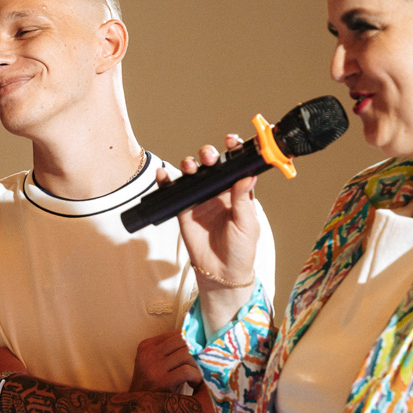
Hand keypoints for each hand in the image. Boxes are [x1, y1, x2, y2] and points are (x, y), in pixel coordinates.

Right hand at [130, 331, 202, 392]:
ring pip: (187, 354)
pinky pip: (187, 371)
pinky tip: (194, 384)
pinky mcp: (160, 380)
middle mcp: (148, 353)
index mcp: (147, 345)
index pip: (177, 333)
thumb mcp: (157, 364)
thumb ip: (171, 351)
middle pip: (183, 341)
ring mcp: (153, 367)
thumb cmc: (156, 385)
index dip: (193, 342)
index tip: (201, 353)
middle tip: (203, 364)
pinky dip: (196, 377)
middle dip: (197, 352)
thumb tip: (199, 339)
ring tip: (198, 376)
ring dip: (198, 366)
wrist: (139, 408)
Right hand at [170, 136, 261, 293]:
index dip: (234, 151)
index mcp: (239, 192)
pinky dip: (166, 181)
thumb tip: (246, 177)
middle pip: (212, 165)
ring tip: (189, 167)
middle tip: (208, 158)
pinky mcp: (184, 209)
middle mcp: (219, 192)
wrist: (221, 271)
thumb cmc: (241, 249)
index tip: (231, 142)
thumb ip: (244, 200)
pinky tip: (164, 175)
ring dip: (189, 165)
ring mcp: (200, 199)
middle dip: (208, 155)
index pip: (236, 165)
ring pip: (193, 174)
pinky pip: (174, 191)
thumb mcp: (248, 224)